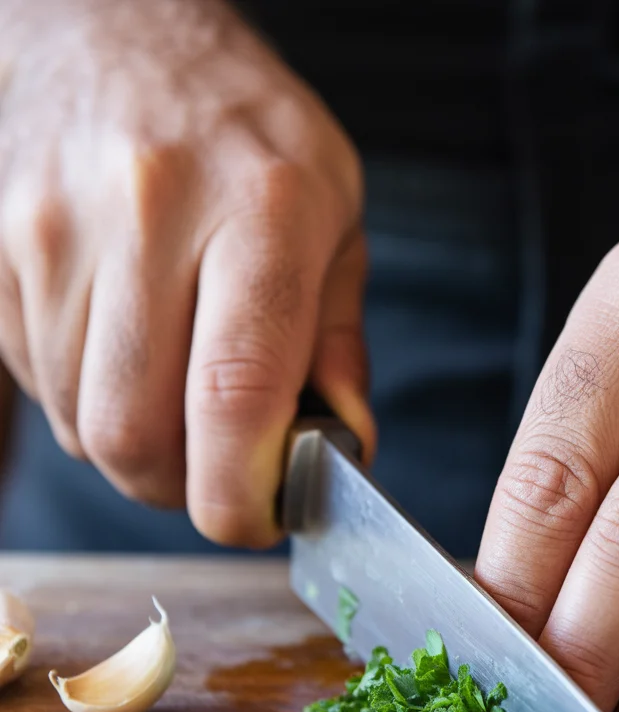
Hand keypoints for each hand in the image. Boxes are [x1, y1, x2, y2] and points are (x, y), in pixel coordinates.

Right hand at [0, 0, 373, 546]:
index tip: (254, 518)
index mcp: (261, 210)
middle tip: (212, 471)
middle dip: (179, 487)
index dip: (238, 492)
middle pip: (136, 433)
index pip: (234, 393)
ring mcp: (56, 228)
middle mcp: (150, 213)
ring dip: (133, 446)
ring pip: (81, 422)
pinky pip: (38, 382)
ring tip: (172, 394)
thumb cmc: (245, 137)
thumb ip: (338, 340)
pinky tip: (121, 353)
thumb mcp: (334, 218)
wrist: (115, 34)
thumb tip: (341, 446)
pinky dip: (84, 402)